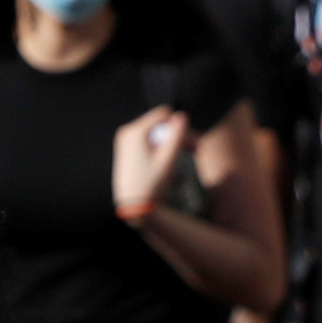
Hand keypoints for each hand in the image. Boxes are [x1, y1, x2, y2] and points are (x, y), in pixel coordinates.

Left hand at [110, 106, 191, 220]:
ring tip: (187, 155)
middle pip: (159, 124)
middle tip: (195, 148)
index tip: (192, 140)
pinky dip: (161, 147)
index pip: (163, 114)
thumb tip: (182, 115)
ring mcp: (126, 142)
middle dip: (178, 135)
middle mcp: (128, 133)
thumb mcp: (168, 159)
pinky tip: (172, 158)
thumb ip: (176, 136)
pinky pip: (148, 142)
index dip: (180, 124)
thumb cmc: (150, 185)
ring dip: (172, 142)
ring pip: (155, 133)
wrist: (133, 207)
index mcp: (135, 132)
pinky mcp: (128, 150)